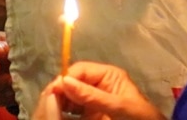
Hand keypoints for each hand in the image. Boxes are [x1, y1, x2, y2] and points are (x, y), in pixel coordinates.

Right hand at [38, 62, 165, 119]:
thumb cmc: (141, 117)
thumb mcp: (118, 106)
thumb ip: (92, 95)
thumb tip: (65, 81)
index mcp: (107, 76)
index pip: (80, 71)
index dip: (65, 79)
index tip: (53, 92)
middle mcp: (97, 87)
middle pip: (71, 85)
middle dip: (59, 94)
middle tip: (46, 105)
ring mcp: (92, 104)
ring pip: (68, 101)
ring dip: (57, 106)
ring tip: (48, 113)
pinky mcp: (89, 117)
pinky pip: (71, 115)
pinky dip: (62, 116)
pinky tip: (54, 117)